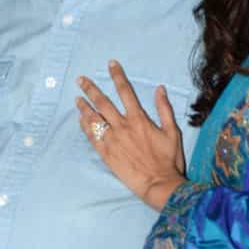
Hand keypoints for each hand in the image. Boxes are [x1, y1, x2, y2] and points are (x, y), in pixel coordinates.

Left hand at [77, 59, 185, 209]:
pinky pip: (92, 137)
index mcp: (139, 119)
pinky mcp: (106, 154)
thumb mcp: (172, 132)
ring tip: (77, 98)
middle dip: (90, 89)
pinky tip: (80, 120)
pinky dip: (85, 127)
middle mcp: (123, 126)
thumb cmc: (168, 159)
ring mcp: (112, 140)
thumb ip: (165, 109)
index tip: (111, 64)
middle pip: (103, 103)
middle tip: (80, 79)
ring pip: (94, 119)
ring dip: (84, 107)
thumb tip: (160, 89)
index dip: (117, 76)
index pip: (125, 91)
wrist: (158, 184)